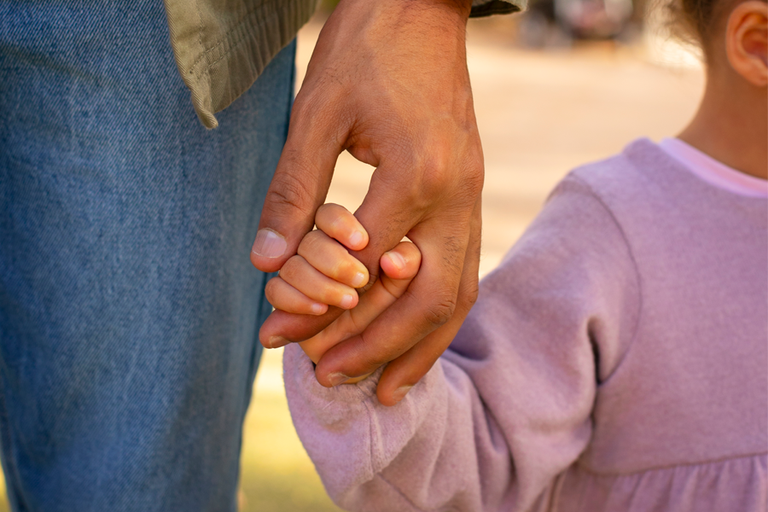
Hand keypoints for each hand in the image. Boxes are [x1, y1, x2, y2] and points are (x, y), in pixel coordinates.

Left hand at [250, 0, 482, 405]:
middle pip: (425, 299)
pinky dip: (438, 313)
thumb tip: (268, 263)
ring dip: (420, 346)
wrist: (422, 8)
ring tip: (388, 389)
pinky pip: (463, 270)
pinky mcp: (471, 195)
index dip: (318, 308)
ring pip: (457, 294)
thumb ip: (294, 191)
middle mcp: (456, 197)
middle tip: (330, 379)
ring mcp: (472, 198)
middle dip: (376, 347)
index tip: (279, 336)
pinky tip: (417, 335)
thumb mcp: (316, 113)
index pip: (361, 268)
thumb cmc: (367, 52)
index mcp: (416, 176)